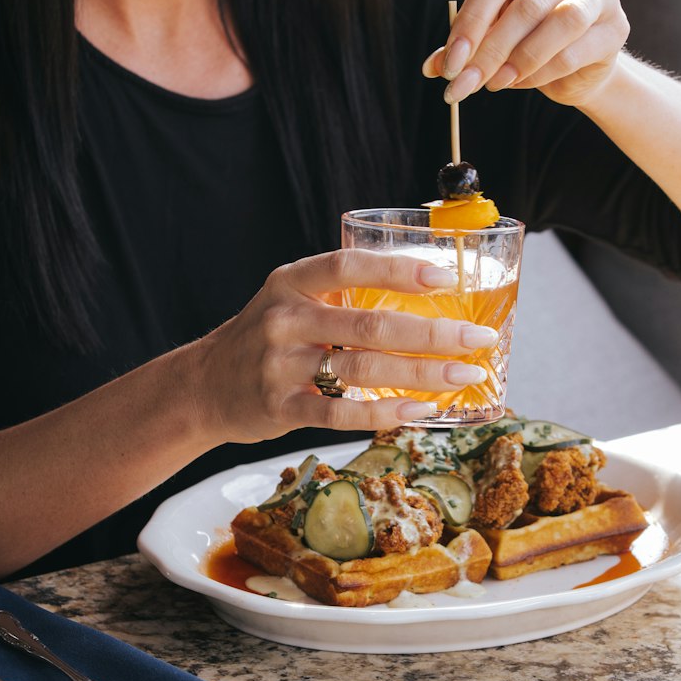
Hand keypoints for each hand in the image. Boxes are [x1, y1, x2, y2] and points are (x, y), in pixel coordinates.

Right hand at [196, 250, 498, 443]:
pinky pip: (340, 414)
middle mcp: (284, 319)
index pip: (348, 265)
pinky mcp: (280, 408)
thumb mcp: (290, 301)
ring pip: (363, 370)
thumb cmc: (265, 338)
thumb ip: (341, 296)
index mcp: (291, 281)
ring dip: (423, 374)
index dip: (397, 269)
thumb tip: (424, 296)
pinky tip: (420, 412)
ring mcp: (280, 365)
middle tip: (477, 339)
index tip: (445, 277)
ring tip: (465, 376)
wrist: (203, 386)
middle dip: (433, 333)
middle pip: (370, 324)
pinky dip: (385, 414)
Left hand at [423, 0, 629, 108]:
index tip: (451, 62)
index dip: (470, 22)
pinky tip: (522, 83)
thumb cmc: (529, 36)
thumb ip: (464, 45)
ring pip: (559, 23)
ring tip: (495, 83)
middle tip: (464, 84)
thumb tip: (431, 67)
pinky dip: (543, 72)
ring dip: (520, 60)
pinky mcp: (616, 25)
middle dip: (489, 51)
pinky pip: (575, 51)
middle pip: (526, 4)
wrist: (579, 65)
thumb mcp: (492, 33)